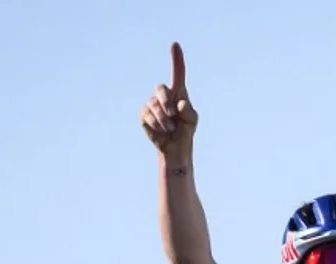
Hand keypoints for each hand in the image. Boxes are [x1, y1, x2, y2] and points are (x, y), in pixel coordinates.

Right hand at [139, 41, 198, 160]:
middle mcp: (164, 95)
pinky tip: (162, 131)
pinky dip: (156, 125)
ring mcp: (152, 103)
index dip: (176, 59)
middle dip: (166, 101)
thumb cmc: (185, 131)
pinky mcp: (144, 114)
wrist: (175, 146)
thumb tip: (179, 104)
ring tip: (171, 128)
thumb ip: (188, 112)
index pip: (178, 73)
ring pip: (154, 105)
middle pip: (161, 88)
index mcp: (178, 93)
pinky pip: (147, 116)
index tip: (175, 44)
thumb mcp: (192, 121)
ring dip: (164, 119)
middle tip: (174, 114)